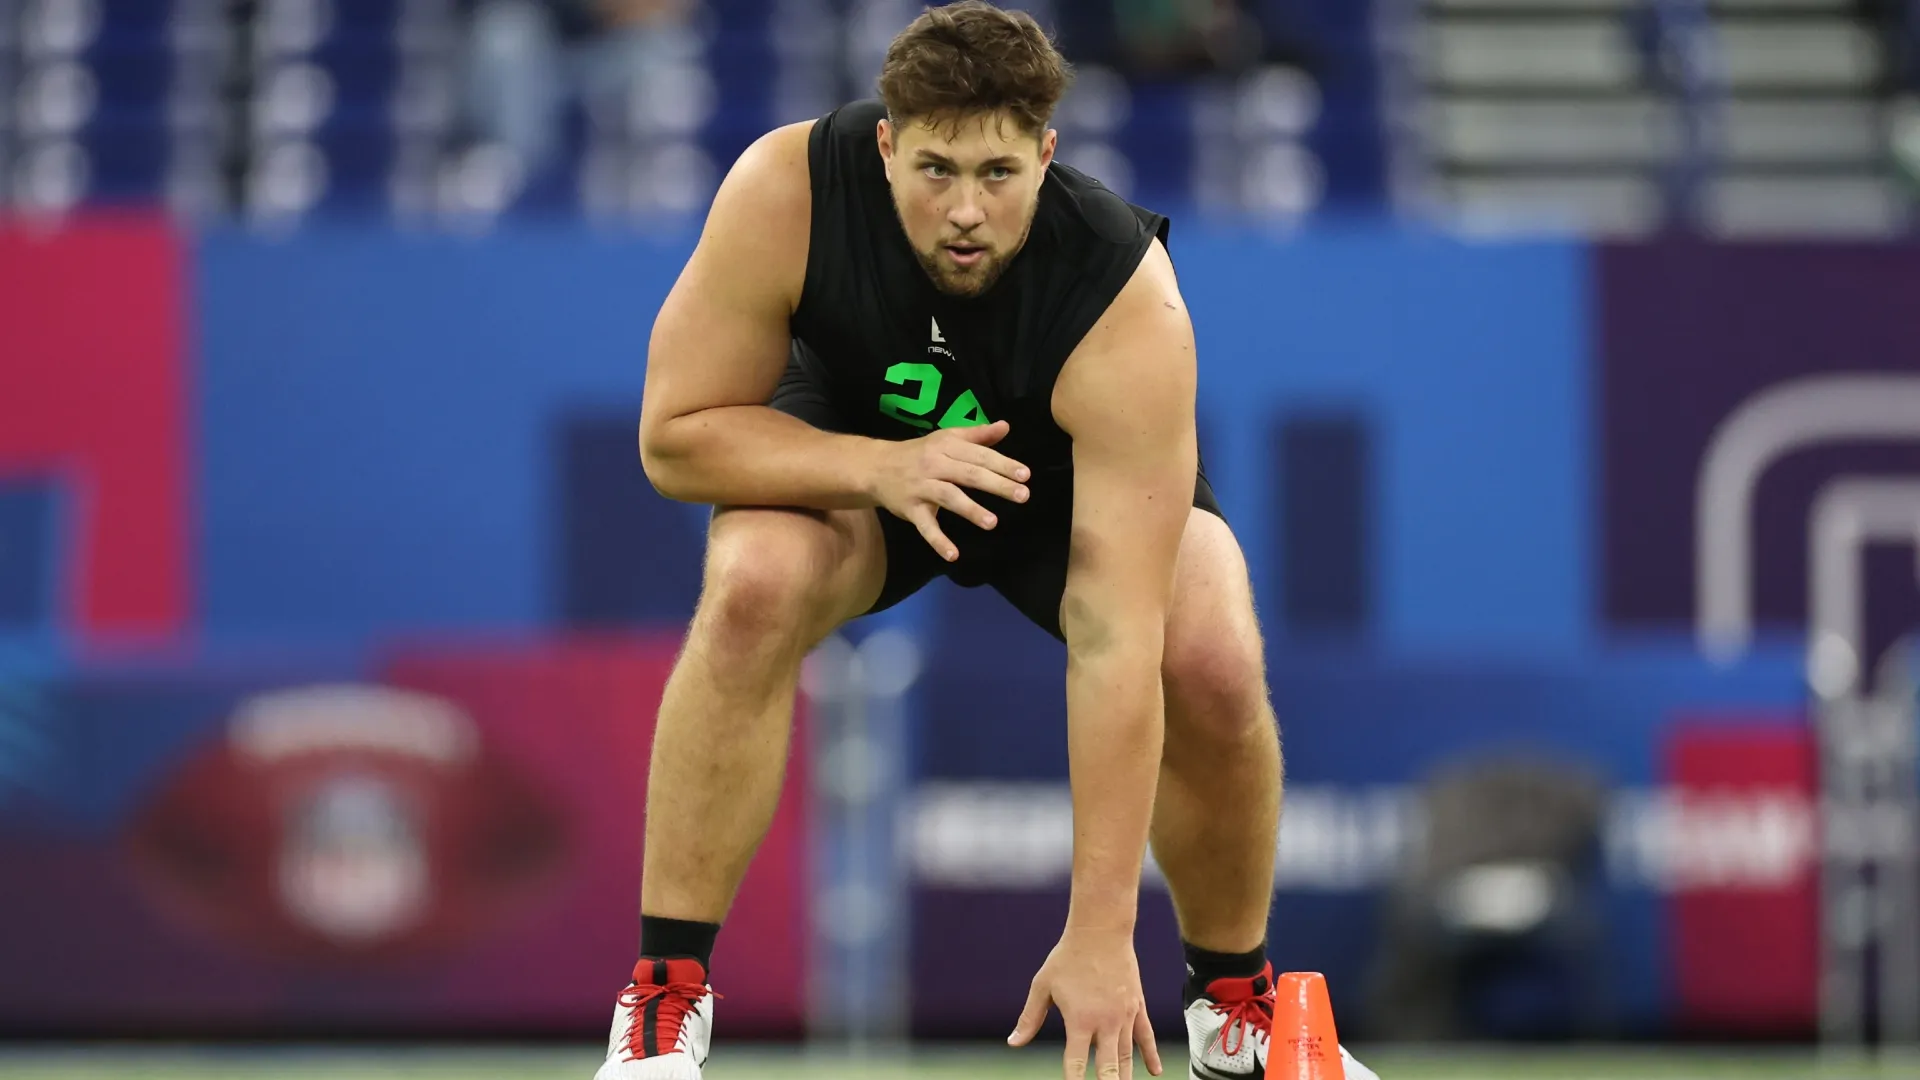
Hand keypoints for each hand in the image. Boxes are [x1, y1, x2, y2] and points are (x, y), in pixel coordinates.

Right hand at [863, 420, 1029, 560]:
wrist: (876, 467)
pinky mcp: (910, 509)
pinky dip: (938, 541)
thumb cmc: (920, 453)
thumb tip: (1005, 426)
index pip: (979, 455)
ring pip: (949, 498)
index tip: (1025, 475)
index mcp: (946, 446)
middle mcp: (934, 465)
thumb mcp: (946, 438)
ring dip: (971, 510)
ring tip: (992, 523)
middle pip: (969, 474)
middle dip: (996, 485)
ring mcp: (921, 488)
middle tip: (1022, 495)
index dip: (1003, 464)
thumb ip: (977, 435)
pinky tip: (953, 555)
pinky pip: (925, 526)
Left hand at [1007, 926, 1161, 1079]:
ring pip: (1126, 1056)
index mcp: (1079, 1020)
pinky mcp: (1137, 1007)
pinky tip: (1155, 1072)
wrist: (1101, 931)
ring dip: (1124, 1077)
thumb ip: (1030, 1018)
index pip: (1075, 1063)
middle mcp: (1104, 1023)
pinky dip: (1151, 1056)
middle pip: (1108, 1067)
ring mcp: (1124, 1016)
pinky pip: (1146, 1037)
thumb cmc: (1068, 958)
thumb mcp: (1042, 986)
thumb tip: (1014, 1043)